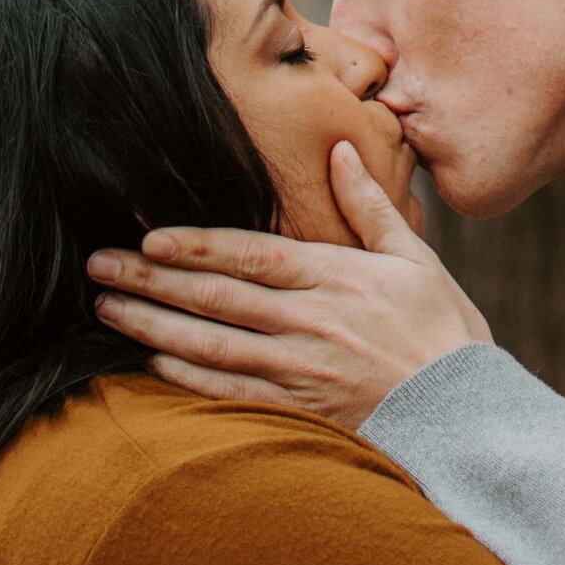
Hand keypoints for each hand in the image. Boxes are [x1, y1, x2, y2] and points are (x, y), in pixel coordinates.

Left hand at [87, 141, 490, 430]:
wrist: (466, 415)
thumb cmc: (444, 331)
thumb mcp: (415, 258)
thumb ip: (369, 206)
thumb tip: (343, 149)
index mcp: (336, 278)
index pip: (252, 256)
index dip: (197, 245)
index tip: (150, 237)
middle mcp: (310, 323)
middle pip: (217, 297)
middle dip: (153, 279)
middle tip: (99, 264)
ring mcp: (301, 371)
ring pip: (211, 346)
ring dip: (153, 325)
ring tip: (107, 308)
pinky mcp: (300, 412)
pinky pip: (231, 394)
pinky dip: (187, 378)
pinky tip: (153, 361)